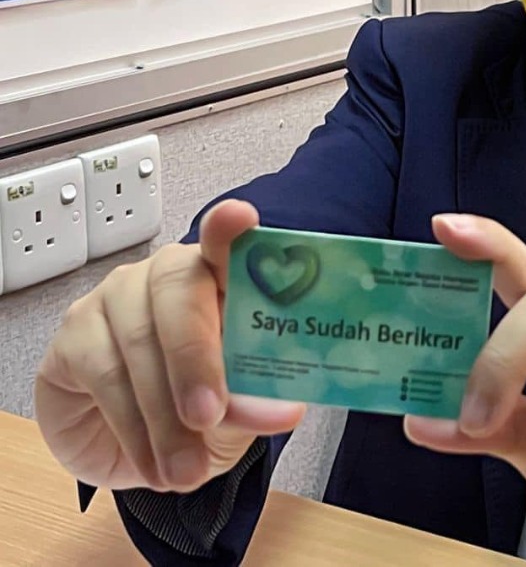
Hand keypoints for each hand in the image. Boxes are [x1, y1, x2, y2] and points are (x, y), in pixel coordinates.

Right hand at [35, 201, 305, 493]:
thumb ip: (256, 401)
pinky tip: (151, 464)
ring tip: (187, 470)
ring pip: (140, 342)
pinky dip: (132, 428)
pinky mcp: (75, 334)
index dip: (230, 231)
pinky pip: (103, 375)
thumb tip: (285, 409)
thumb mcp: (236, 411)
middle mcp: (168, 275)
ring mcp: (117, 298)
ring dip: (164, 417)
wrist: (137, 451)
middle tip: (208, 414)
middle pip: (179, 290)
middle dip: (196, 355)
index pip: (226, 245)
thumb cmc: (197, 408)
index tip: (241, 218)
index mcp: (220, 279)